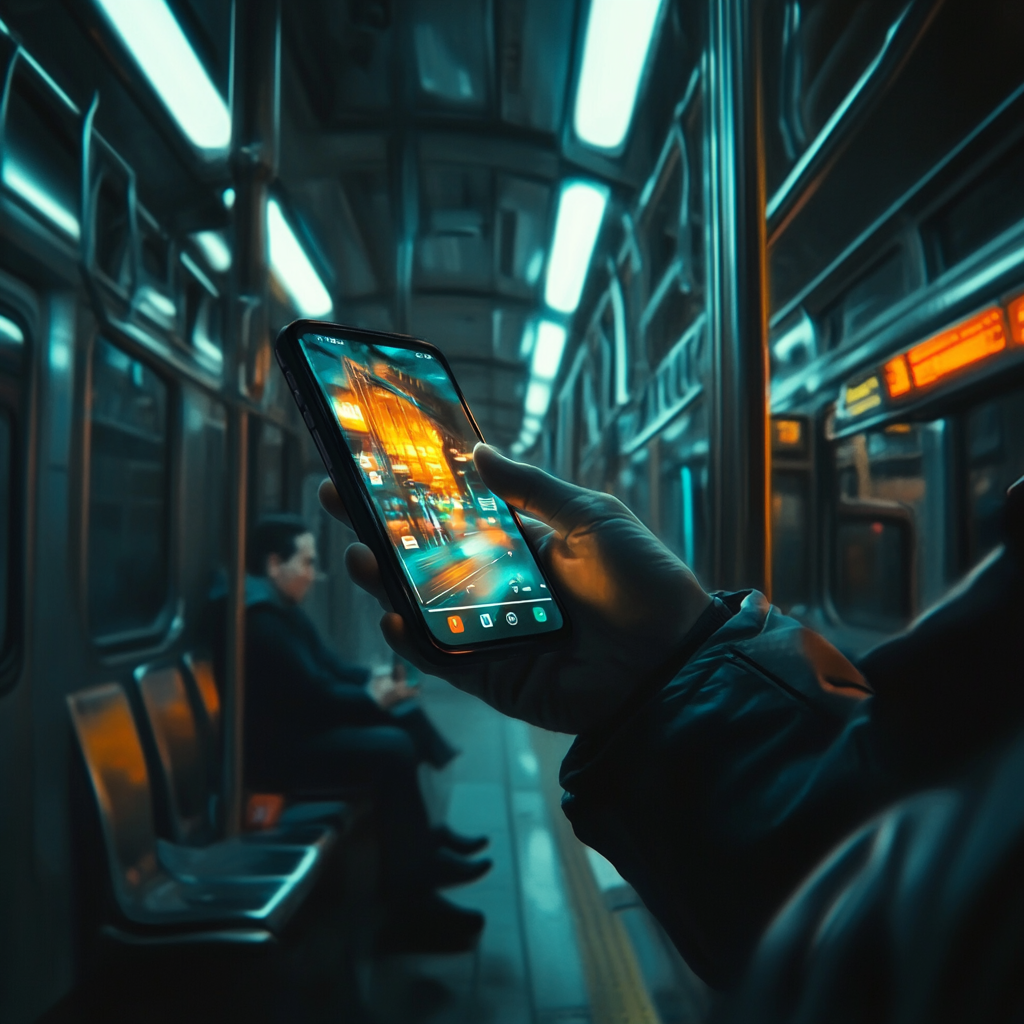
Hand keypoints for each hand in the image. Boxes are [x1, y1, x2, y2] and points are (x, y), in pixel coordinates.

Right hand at [320, 444, 710, 732]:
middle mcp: (500, 586)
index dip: (417, 496)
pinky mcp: (492, 674)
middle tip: (339, 498)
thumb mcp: (591, 517)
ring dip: (385, 583)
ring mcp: (492, 631)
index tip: (376, 466)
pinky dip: (412, 639)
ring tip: (358, 555)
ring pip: (424, 605)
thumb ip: (533, 488)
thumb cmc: (643, 582)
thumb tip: (480, 451)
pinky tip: (393, 614)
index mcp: (524, 546)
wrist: (671, 659)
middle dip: (382, 531)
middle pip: (427, 558)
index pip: (456, 517)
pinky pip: (441, 656)